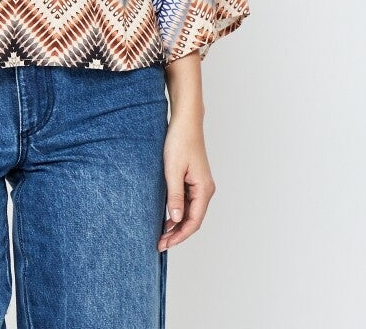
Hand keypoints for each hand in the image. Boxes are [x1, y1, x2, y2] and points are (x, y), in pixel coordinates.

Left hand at [157, 117, 214, 250]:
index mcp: (204, 189)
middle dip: (177, 232)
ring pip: (190, 211)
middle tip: (160, 243)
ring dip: (177, 223)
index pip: (194, 221)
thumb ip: (175, 196)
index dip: (180, 235)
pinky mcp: (193, 179)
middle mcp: (205, 189)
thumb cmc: (180, 142)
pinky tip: (166, 215)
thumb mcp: (173, 170)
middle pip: (193, 219)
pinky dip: (177, 211)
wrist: (185, 122)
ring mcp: (200, 184)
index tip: (165, 244)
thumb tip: (177, 219)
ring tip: (161, 233)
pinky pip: (187, 201)